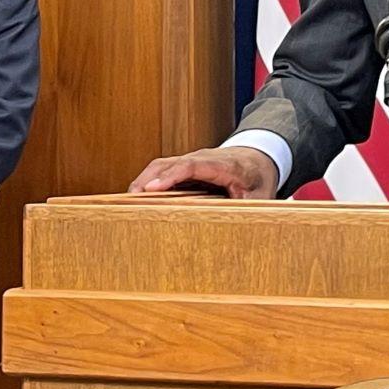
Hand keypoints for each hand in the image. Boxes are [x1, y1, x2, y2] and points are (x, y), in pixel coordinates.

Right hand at [130, 146, 278, 198]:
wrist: (259, 156)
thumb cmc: (258, 178)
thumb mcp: (261, 197)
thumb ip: (251, 211)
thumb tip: (242, 231)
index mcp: (222, 164)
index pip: (190, 166)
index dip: (169, 177)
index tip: (151, 189)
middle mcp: (202, 158)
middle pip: (167, 163)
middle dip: (146, 180)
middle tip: (128, 201)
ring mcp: (191, 161)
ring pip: (160, 166)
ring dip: (143, 182)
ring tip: (126, 204)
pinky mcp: (184, 167)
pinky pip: (162, 171)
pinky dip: (148, 182)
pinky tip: (138, 200)